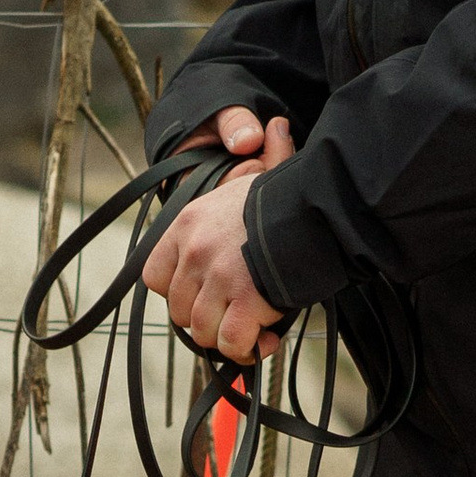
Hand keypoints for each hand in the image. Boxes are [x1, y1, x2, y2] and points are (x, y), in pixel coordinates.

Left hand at [142, 115, 293, 360]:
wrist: (321, 208)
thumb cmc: (294, 196)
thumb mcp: (260, 180)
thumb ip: (257, 167)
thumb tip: (274, 127)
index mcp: (187, 223)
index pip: (154, 277)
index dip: (179, 293)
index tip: (204, 295)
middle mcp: (194, 250)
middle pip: (180, 311)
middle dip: (208, 319)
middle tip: (236, 316)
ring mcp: (216, 276)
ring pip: (204, 330)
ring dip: (229, 337)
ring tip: (254, 330)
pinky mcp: (244, 301)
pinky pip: (231, 342)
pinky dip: (248, 349)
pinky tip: (265, 340)